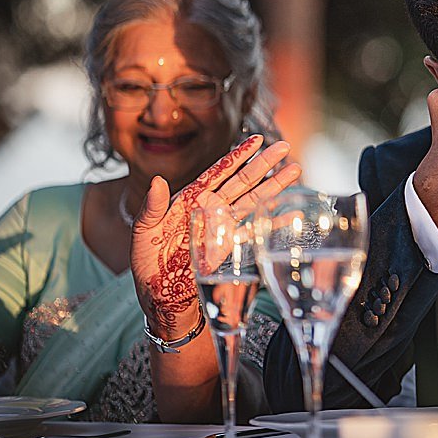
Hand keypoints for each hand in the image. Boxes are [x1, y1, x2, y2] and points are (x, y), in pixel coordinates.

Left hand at [129, 135, 301, 336]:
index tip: (256, 140)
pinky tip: (292, 214)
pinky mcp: (230, 246)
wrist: (161, 298)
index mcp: (189, 199)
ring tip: (295, 170)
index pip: (218, 172)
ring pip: (253, 201)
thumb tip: (157, 180)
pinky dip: (275, 222)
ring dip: (274, 186)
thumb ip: (151, 207)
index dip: (238, 156)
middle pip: (242, 181)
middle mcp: (210, 208)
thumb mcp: (143, 233)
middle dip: (264, 164)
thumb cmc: (146, 264)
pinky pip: (255, 230)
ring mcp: (222, 227)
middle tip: (284, 147)